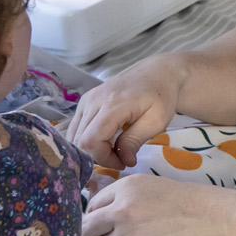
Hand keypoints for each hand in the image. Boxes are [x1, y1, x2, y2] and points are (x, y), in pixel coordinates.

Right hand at [67, 57, 187, 168]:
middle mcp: (94, 100)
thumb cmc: (161, 96)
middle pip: (80, 140)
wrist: (156, 72)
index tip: (122, 162)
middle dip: (98, 157)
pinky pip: (76, 127)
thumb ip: (135, 141)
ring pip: (74, 135)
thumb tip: (124, 161)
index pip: (91, 140)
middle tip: (120, 159)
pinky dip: (86, 140)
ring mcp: (87, 99)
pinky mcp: (85, 101)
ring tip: (113, 151)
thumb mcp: (156, 121)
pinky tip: (105, 142)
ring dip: (91, 150)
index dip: (103, 158)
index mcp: (113, 104)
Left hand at [83, 175, 235, 235]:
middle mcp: (121, 210)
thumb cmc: (190, 202)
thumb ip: (126, 199)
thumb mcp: (153, 187)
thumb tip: (103, 220)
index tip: (104, 226)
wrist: (216, 221)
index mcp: (125, 188)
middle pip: (89, 230)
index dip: (96, 219)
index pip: (92, 206)